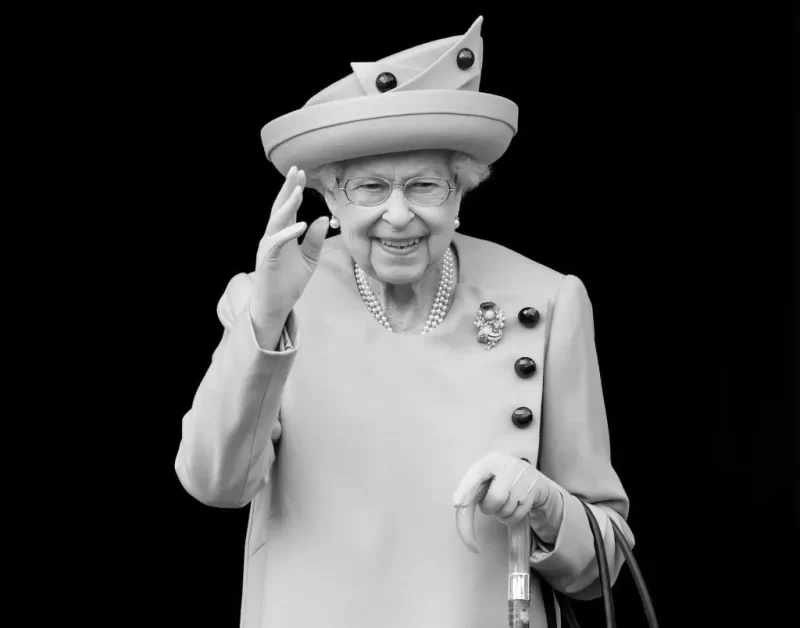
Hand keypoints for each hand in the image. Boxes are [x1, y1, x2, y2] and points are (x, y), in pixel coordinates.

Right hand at [250, 166, 329, 327]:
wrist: (276, 306)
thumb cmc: (289, 283)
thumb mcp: (309, 259)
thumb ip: (315, 239)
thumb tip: (323, 218)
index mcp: (282, 234)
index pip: (288, 208)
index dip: (294, 190)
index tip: (302, 174)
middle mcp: (273, 237)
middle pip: (279, 208)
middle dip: (287, 188)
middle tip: (296, 170)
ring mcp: (269, 247)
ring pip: (277, 221)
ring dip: (288, 205)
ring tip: (299, 190)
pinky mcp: (268, 260)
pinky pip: (278, 242)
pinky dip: (289, 232)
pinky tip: (301, 224)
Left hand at [452, 451, 558, 553]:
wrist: (534, 480)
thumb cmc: (504, 479)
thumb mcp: (489, 475)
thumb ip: (474, 486)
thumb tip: (458, 503)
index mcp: (492, 460)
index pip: (477, 474)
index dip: (466, 489)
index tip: (457, 502)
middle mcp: (508, 466)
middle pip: (495, 499)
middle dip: (489, 508)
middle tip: (490, 506)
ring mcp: (523, 479)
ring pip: (506, 509)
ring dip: (501, 514)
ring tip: (504, 503)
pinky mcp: (533, 492)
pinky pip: (517, 515)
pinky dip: (511, 518)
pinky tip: (513, 508)